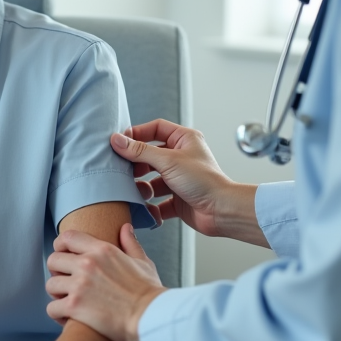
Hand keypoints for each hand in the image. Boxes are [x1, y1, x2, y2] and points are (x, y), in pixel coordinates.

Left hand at [45, 224, 164, 340]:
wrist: (152, 318)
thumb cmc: (149, 293)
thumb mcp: (143, 262)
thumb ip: (131, 243)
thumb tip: (125, 227)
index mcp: (102, 250)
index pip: (68, 237)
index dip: (60, 245)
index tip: (61, 254)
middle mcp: (87, 264)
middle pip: (53, 260)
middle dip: (56, 272)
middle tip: (65, 282)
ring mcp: (79, 285)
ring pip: (50, 285)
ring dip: (56, 295)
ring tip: (66, 301)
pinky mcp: (74, 307)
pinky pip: (51, 308)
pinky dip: (57, 314)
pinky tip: (67, 318)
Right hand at [114, 119, 264, 245]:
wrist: (222, 211)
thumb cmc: (204, 181)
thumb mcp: (168, 160)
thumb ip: (140, 151)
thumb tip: (117, 140)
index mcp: (184, 140)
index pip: (156, 129)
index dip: (137, 133)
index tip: (120, 142)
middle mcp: (182, 157)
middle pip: (150, 155)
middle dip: (136, 164)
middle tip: (123, 169)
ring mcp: (179, 179)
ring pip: (152, 180)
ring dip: (142, 187)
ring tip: (137, 191)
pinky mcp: (178, 199)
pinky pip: (157, 201)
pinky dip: (150, 206)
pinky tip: (147, 209)